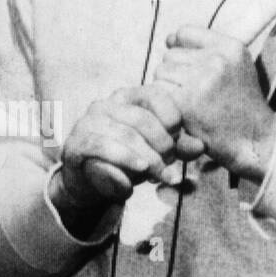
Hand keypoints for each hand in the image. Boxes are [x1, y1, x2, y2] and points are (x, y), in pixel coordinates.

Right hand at [52, 85, 202, 228]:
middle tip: (171, 165)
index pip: (154, 94)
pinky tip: (140, 171)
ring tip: (161, 175)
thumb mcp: (156, 152)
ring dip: (148, 158)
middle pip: (141, 119)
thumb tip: (200, 147)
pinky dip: (124, 160)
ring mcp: (87, 123)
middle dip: (162, 145)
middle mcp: (106, 104)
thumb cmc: (126, 160)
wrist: (89, 182)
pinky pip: (102, 148)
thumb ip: (178, 147)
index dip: (171, 117)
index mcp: (127, 97)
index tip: (178, 139)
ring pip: (124, 135)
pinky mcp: (75, 144)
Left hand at [153, 26, 275, 181]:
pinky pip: (158, 92)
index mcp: (230, 47)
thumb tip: (168, 40)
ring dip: (167, 88)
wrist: (254, 139)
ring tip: (189, 103)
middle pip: (170, 55)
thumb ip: (206, 50)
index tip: (186, 68)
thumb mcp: (236, 67)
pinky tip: (181, 114)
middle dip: (174, 73)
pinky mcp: (186, 102)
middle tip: (194, 94)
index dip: (179, 48)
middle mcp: (217, 60)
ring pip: (160, 72)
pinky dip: (164, 104)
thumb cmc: (241, 105)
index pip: (184, 32)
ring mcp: (201, 80)